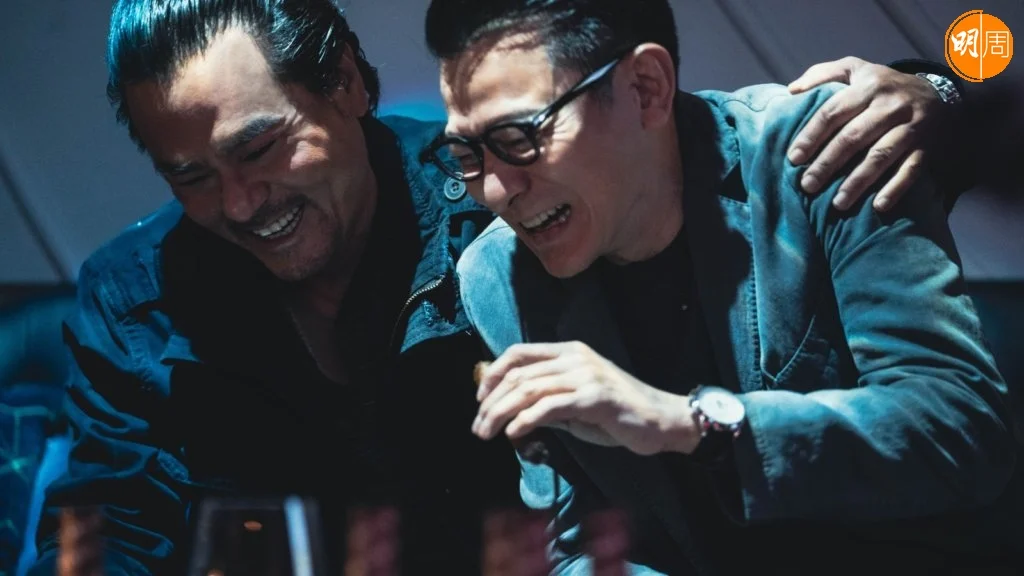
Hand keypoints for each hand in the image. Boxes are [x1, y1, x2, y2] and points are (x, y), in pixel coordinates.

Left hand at [472, 341, 698, 454]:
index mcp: (569, 352)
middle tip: (478, 427)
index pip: (518, 353)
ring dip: (501, 413)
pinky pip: (549, 406)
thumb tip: (511, 414)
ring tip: (487, 433)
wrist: (660, 420)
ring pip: (528, 389)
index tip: (479, 400)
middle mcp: (575, 357)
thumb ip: (547, 401)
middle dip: (491, 402)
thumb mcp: (575, 403)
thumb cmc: (617, 415)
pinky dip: (526, 420)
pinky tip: (514, 433)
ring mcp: (586, 374)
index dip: (493, 374)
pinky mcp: (594, 396)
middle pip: (518, 374)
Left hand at [787, 56, 944, 210]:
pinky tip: (878, 205)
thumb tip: (791, 90)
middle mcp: (891, 104)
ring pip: (881, 156)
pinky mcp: (927, 146)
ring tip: (837, 203)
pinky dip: (895, 188)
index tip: (794, 158)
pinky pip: (911, 170)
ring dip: (857, 182)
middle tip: (807, 185)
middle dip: (827, 163)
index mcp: (868, 85)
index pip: (833, 112)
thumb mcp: (855, 69)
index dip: (811, 136)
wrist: (939, 93)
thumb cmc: (882, 86)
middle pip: (853, 137)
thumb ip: (822, 74)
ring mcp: (912, 126)